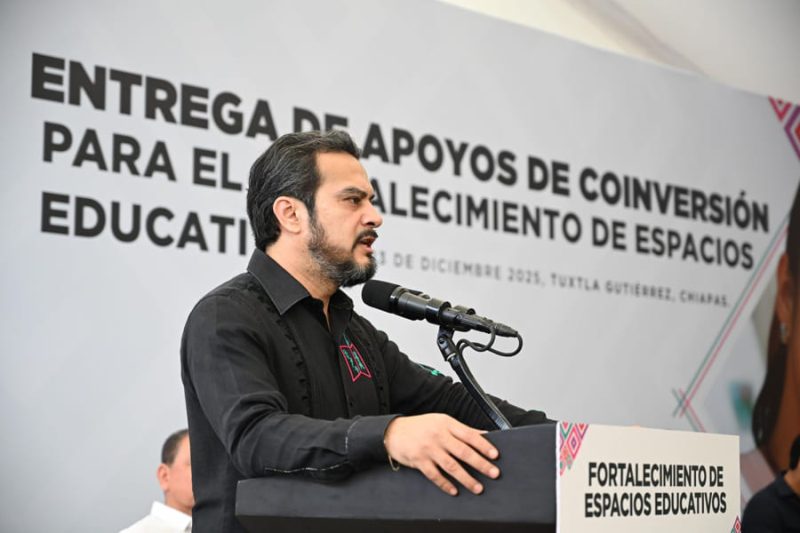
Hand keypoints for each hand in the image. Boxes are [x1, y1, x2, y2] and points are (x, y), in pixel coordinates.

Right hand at [383, 413, 499, 495]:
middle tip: (494, 473)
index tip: (495, 455)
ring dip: (466, 478)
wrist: (394, 432)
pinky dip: (445, 484)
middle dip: (480, 464)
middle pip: (463, 452)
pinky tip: (454, 490)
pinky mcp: (419, 461)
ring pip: (451, 466)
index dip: (483, 445)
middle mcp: (438, 436)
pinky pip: (435, 475)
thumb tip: (484, 435)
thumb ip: (462, 430)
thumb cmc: (420, 427)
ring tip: (478, 487)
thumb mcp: (441, 422)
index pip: (469, 435)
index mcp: (446, 424)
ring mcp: (428, 449)